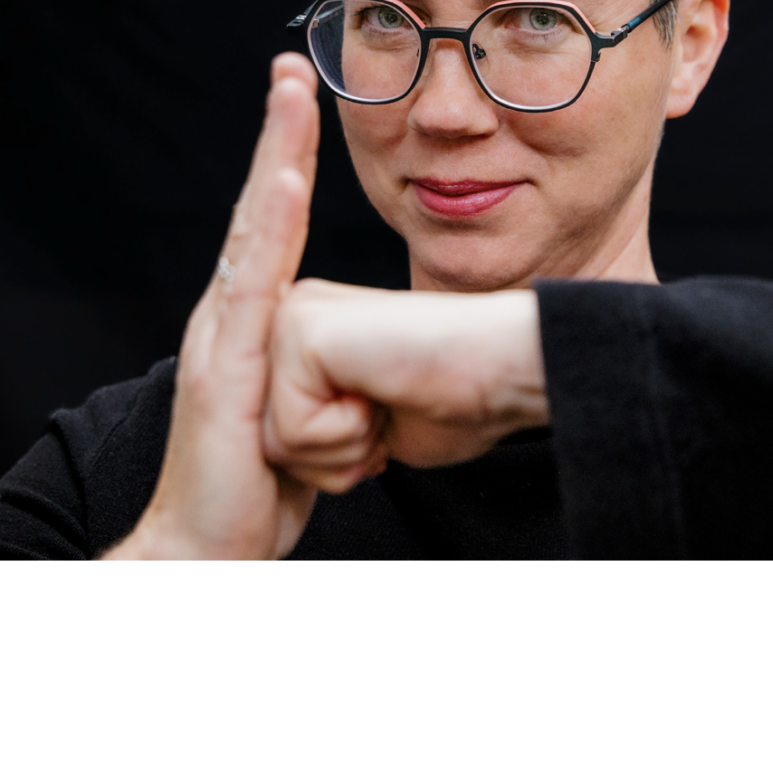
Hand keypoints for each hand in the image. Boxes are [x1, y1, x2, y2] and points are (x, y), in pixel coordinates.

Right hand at [104, 53, 320, 558]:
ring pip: (252, 233)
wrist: (205, 551)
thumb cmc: (259, 487)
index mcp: (252, 321)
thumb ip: (332, 374)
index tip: (306, 99)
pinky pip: (250, 291)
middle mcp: (228, 316)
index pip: (274, 224)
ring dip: (273, 161)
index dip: (289, 160)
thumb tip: (371, 367)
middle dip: (277, 134)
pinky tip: (284, 186)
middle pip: (259, 208)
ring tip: (289, 98)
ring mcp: (220, 339)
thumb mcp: (310, 416)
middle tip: (291, 66)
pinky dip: (268, 232)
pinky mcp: (224, 372)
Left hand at [262, 280, 548, 492]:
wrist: (502, 370)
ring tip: (385, 401)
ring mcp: (290, 318)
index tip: (387, 414)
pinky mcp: (301, 332)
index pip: (276, 436)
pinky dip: (347, 436)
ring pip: (276, 443)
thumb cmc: (456, 399)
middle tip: (387, 411)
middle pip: (269, 442)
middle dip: (336, 457)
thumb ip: (324, 427)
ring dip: (345, 448)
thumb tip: (298, 459)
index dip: (337, 455)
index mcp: (306, 333)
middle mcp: (290, 315)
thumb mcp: (369, 423)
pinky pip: (293, 432)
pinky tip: (381, 393)